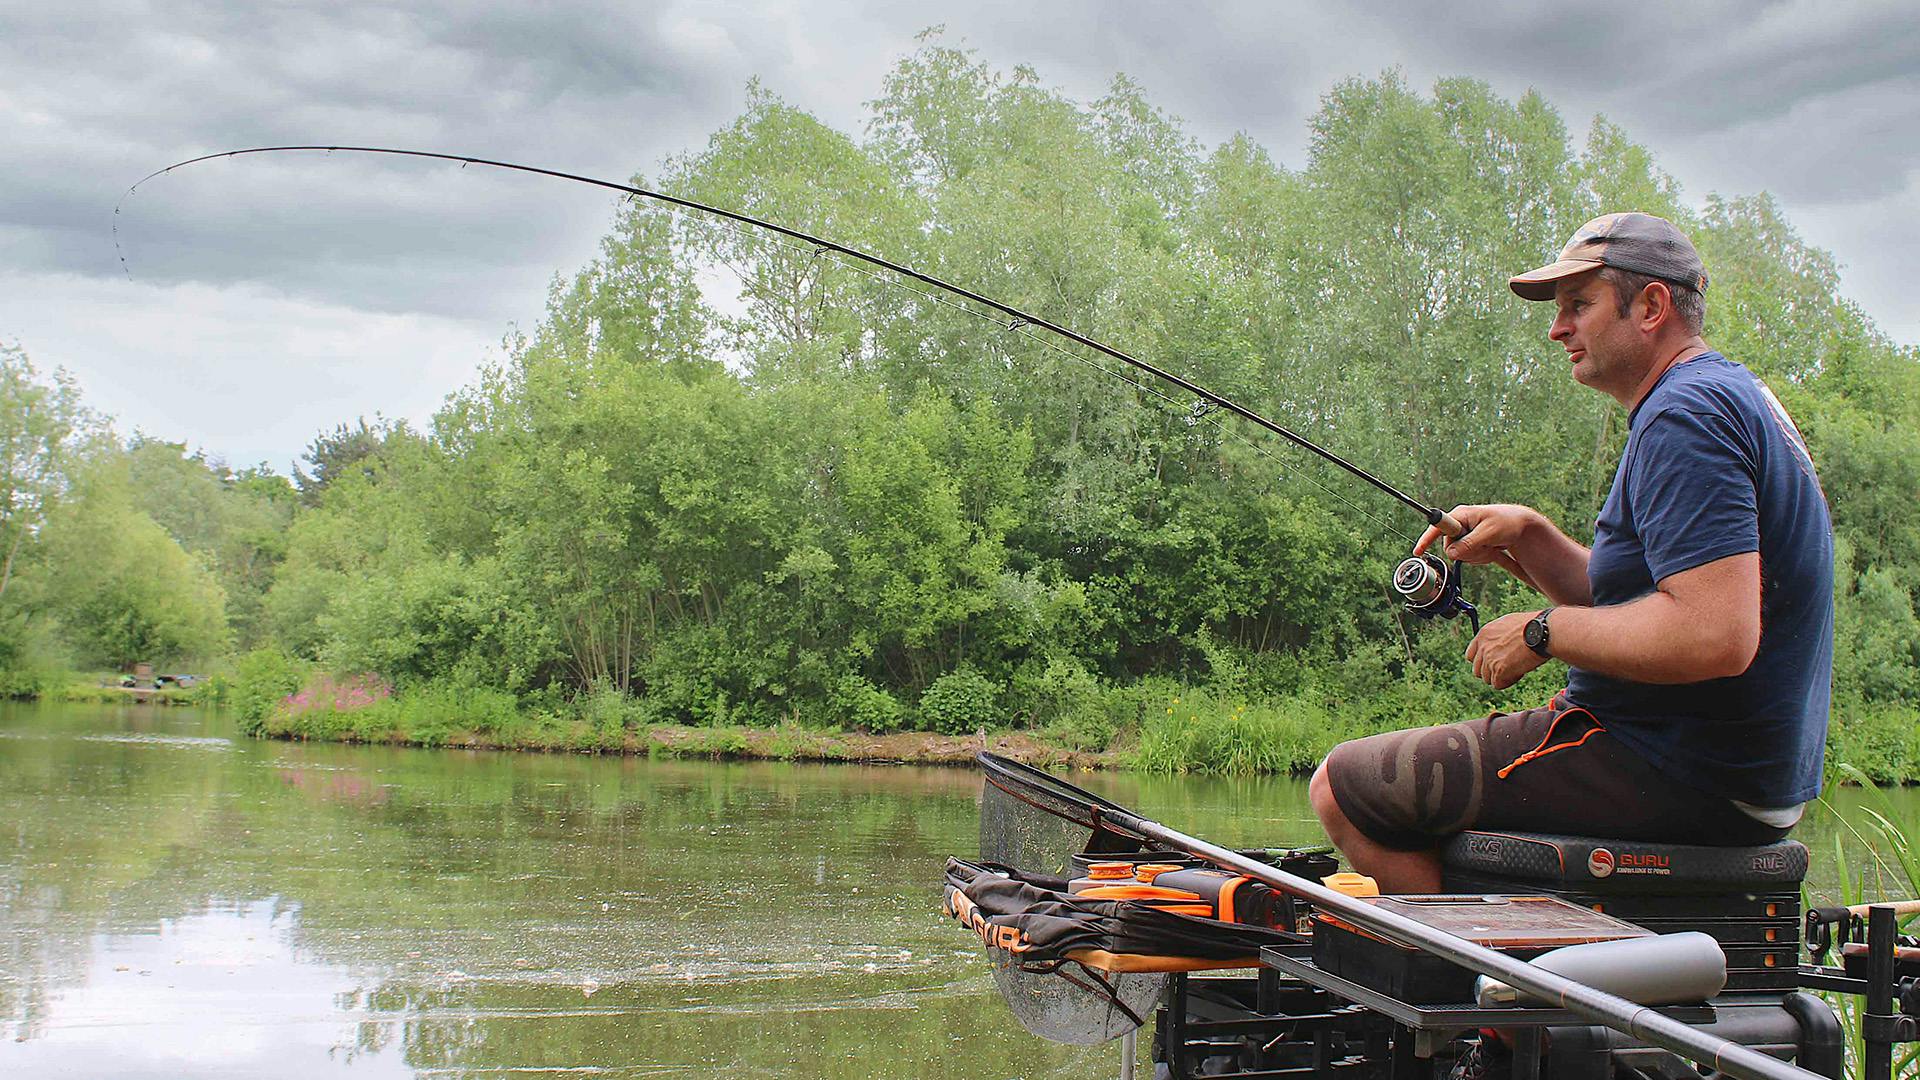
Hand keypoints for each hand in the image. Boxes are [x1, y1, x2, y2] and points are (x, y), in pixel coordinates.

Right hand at [1413, 504, 1539, 564]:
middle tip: (1486, 545)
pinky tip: (1491, 549)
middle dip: (1468, 551)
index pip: (1437, 528)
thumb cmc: (1507, 523)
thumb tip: (1451, 554)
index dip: (1426, 540)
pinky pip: (1468, 557)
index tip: (1418, 552)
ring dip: (1477, 555)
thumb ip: (1468, 543)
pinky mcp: (1470, 543)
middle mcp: (1459, 524)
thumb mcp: (1489, 533)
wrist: (1522, 526)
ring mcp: (1464, 534)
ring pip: (1459, 555)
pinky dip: (1480, 557)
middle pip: (1450, 547)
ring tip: (1491, 546)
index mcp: (1460, 515)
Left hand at [1466, 610, 1549, 688]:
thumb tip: (1498, 644)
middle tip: (1507, 667)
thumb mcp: (1508, 624)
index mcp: (1484, 634)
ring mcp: (1489, 659)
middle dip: (1491, 671)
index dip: (1482, 661)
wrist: (1542, 631)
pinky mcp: (1499, 670)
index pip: (1470, 655)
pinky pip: (1498, 684)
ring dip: (1501, 677)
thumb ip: (1497, 636)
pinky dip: (1508, 681)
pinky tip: (1519, 672)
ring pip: (1487, 679)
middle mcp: (1483, 647)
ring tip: (1517, 667)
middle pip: (1478, 670)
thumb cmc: (1532, 626)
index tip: (1493, 663)